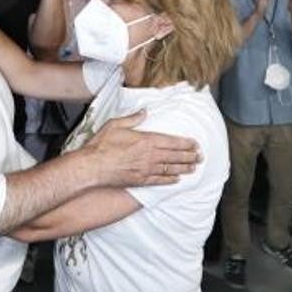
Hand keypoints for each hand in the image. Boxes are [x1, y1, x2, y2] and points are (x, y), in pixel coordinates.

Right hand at [84, 110, 200, 186]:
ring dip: (184, 168)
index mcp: (145, 140)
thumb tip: (144, 111)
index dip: (185, 143)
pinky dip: (170, 180)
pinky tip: (177, 180)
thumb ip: (132, 118)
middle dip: (189, 156)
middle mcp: (149, 156)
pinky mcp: (140, 181)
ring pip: (170, 169)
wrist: (92, 167)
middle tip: (200, 156)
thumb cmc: (101, 146)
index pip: (171, 142)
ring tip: (194, 168)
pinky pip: (159, 181)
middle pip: (174, 156)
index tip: (195, 144)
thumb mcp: (115, 125)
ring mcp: (145, 170)